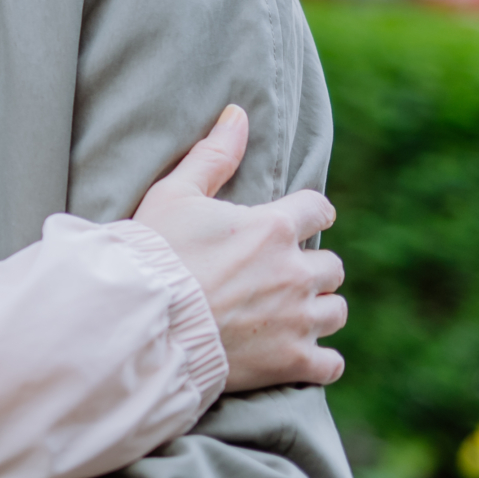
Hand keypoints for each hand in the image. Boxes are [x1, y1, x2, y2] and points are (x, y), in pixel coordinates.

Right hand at [132, 105, 347, 391]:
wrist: (143, 319)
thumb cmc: (154, 253)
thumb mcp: (175, 194)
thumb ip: (213, 155)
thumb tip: (238, 114)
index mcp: (273, 228)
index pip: (318, 209)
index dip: (307, 213)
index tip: (293, 223)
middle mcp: (295, 272)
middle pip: (331, 266)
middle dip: (310, 268)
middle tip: (279, 274)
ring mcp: (297, 320)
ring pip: (335, 311)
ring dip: (317, 310)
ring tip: (288, 312)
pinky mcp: (291, 361)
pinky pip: (331, 363)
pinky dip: (319, 359)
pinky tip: (297, 353)